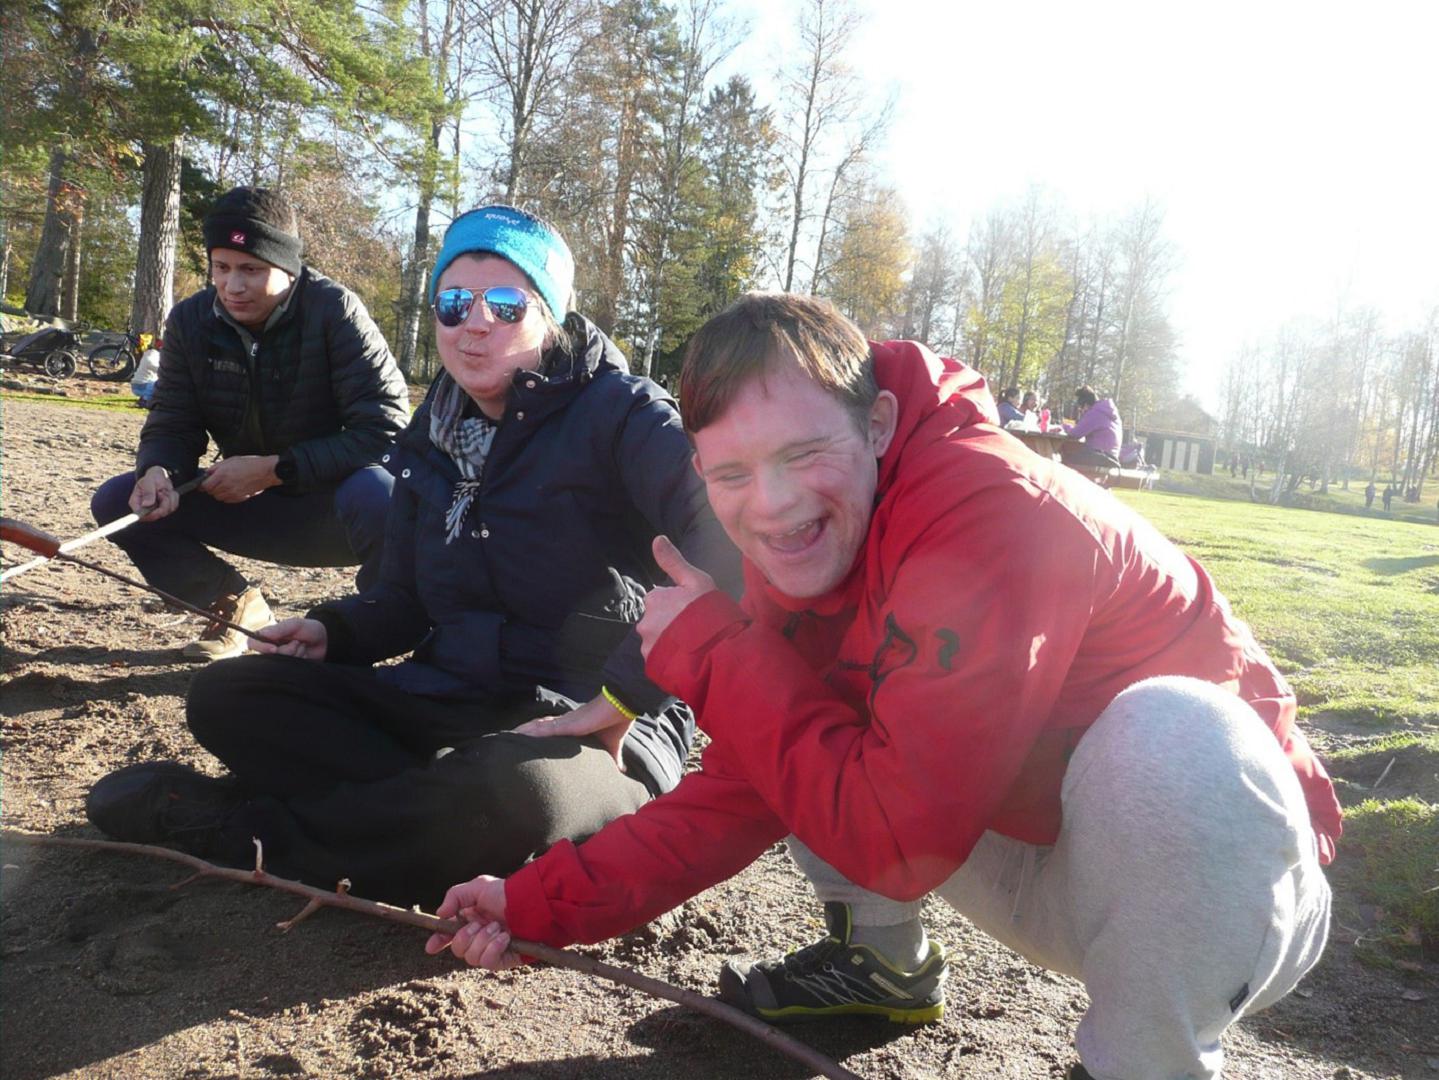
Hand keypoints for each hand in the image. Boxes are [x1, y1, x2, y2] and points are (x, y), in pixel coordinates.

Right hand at [129, 466, 177, 520]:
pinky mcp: (165, 509)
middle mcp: (144, 509)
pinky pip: (173, 507)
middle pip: (157, 515)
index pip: (140, 515)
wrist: (159, 476)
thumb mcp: (148, 481)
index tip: (158, 507)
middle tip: (161, 491)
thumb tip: (146, 504)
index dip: (151, 514)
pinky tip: (168, 492)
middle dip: (163, 502)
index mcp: (136, 503)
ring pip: (167, 510)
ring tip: (163, 490)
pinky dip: (173, 498)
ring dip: (169, 498)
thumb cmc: (151, 478)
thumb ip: (148, 492)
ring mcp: (155, 510)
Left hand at [200, 455, 279, 502]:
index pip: (205, 486)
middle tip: (218, 482)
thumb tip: (207, 473)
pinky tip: (233, 489)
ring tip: (226, 485)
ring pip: (219, 497)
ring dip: (220, 493)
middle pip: (211, 493)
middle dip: (212, 488)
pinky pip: (228, 500)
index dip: (203, 484)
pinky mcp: (240, 498)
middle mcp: (226, 485)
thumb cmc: (250, 464)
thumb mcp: (231, 460)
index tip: (204, 483)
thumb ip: (217, 467)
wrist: (266, 471)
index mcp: (222, 474)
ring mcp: (233, 493)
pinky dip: (227, 496)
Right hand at [246, 617, 326, 659]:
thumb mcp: (295, 624)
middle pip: (268, 656)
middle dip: (286, 651)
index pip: (252, 643)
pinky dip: (300, 661)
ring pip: (280, 663)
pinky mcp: (288, 667)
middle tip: (298, 643)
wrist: (326, 640)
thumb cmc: (309, 629)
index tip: (274, 649)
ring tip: (302, 646)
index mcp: (268, 636)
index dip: (260, 647)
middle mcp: (271, 649)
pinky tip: (305, 655)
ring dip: (295, 654)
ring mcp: (280, 659)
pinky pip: (289, 669)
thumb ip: (280, 629)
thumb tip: (262, 634)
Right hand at [424, 875, 520, 969]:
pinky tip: (505, 937)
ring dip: (483, 940)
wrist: (533, 903)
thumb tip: (440, 914)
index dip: (438, 942)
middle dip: (465, 936)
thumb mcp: (478, 887)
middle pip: (457, 949)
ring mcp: (490, 950)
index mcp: (469, 921)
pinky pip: (487, 962)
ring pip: (471, 958)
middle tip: (480, 924)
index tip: (431, 947)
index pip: (448, 936)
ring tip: (498, 927)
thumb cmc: (507, 893)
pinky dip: (494, 948)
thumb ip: (455, 897)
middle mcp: (478, 937)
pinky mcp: (503, 960)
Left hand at [513, 693, 631, 769]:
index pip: (550, 732)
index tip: (526, 743)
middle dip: (524, 735)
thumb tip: (620, 771)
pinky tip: (517, 734)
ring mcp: (564, 723)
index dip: (537, 736)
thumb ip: (613, 758)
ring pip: (536, 728)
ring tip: (505, 738)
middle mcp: (565, 724)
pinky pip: (542, 728)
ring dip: (521, 733)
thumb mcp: (612, 746)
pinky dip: (529, 731)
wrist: (622, 706)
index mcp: (573, 728)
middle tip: (507, 741)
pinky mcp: (566, 724)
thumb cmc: (617, 721)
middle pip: (538, 729)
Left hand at [637, 535, 716, 659]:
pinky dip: (670, 657)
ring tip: (693, 646)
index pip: (660, 599)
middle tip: (695, 628)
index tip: (693, 610)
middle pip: (657, 620)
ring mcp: (648, 646)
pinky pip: (659, 657)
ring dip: (669, 641)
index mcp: (654, 599)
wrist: (715, 651)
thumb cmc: (708, 612)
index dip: (678, 604)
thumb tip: (657, 539)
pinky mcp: (652, 665)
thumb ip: (674, 561)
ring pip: (657, 640)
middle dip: (670, 623)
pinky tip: (687, 658)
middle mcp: (645, 622)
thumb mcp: (696, 580)